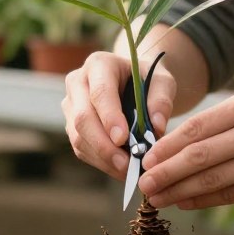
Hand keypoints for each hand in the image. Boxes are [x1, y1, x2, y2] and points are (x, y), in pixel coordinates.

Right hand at [63, 52, 176, 180]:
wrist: (133, 81)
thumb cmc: (147, 79)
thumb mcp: (162, 81)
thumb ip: (162, 99)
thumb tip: (157, 127)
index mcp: (99, 64)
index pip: (100, 92)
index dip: (109, 117)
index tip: (122, 139)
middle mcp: (78, 82)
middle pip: (82, 118)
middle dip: (104, 145)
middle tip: (126, 164)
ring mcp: (71, 105)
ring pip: (78, 137)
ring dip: (102, 157)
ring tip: (127, 170)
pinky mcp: (71, 125)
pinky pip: (81, 148)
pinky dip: (100, 162)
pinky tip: (119, 168)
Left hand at [138, 90, 233, 207]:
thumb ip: (222, 122)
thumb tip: (172, 145)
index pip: (198, 127)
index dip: (167, 146)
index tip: (145, 158)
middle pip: (201, 155)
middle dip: (166, 172)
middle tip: (143, 183)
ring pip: (215, 179)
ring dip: (180, 191)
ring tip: (157, 197)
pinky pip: (233, 194)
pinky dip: (205, 200)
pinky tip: (185, 202)